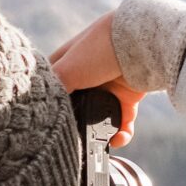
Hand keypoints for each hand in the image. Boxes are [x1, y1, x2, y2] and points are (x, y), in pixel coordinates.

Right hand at [49, 12, 143, 146]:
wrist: (142, 43)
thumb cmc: (100, 49)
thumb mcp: (66, 68)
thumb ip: (54, 90)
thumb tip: (47, 112)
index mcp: (68, 61)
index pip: (51, 83)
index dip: (46, 99)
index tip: (44, 119)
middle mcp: (87, 74)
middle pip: (75, 104)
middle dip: (73, 121)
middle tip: (71, 137)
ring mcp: (108, 86)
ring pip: (99, 116)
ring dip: (98, 132)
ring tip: (96, 143)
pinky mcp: (128, 96)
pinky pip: (123, 121)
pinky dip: (121, 133)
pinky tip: (117, 139)